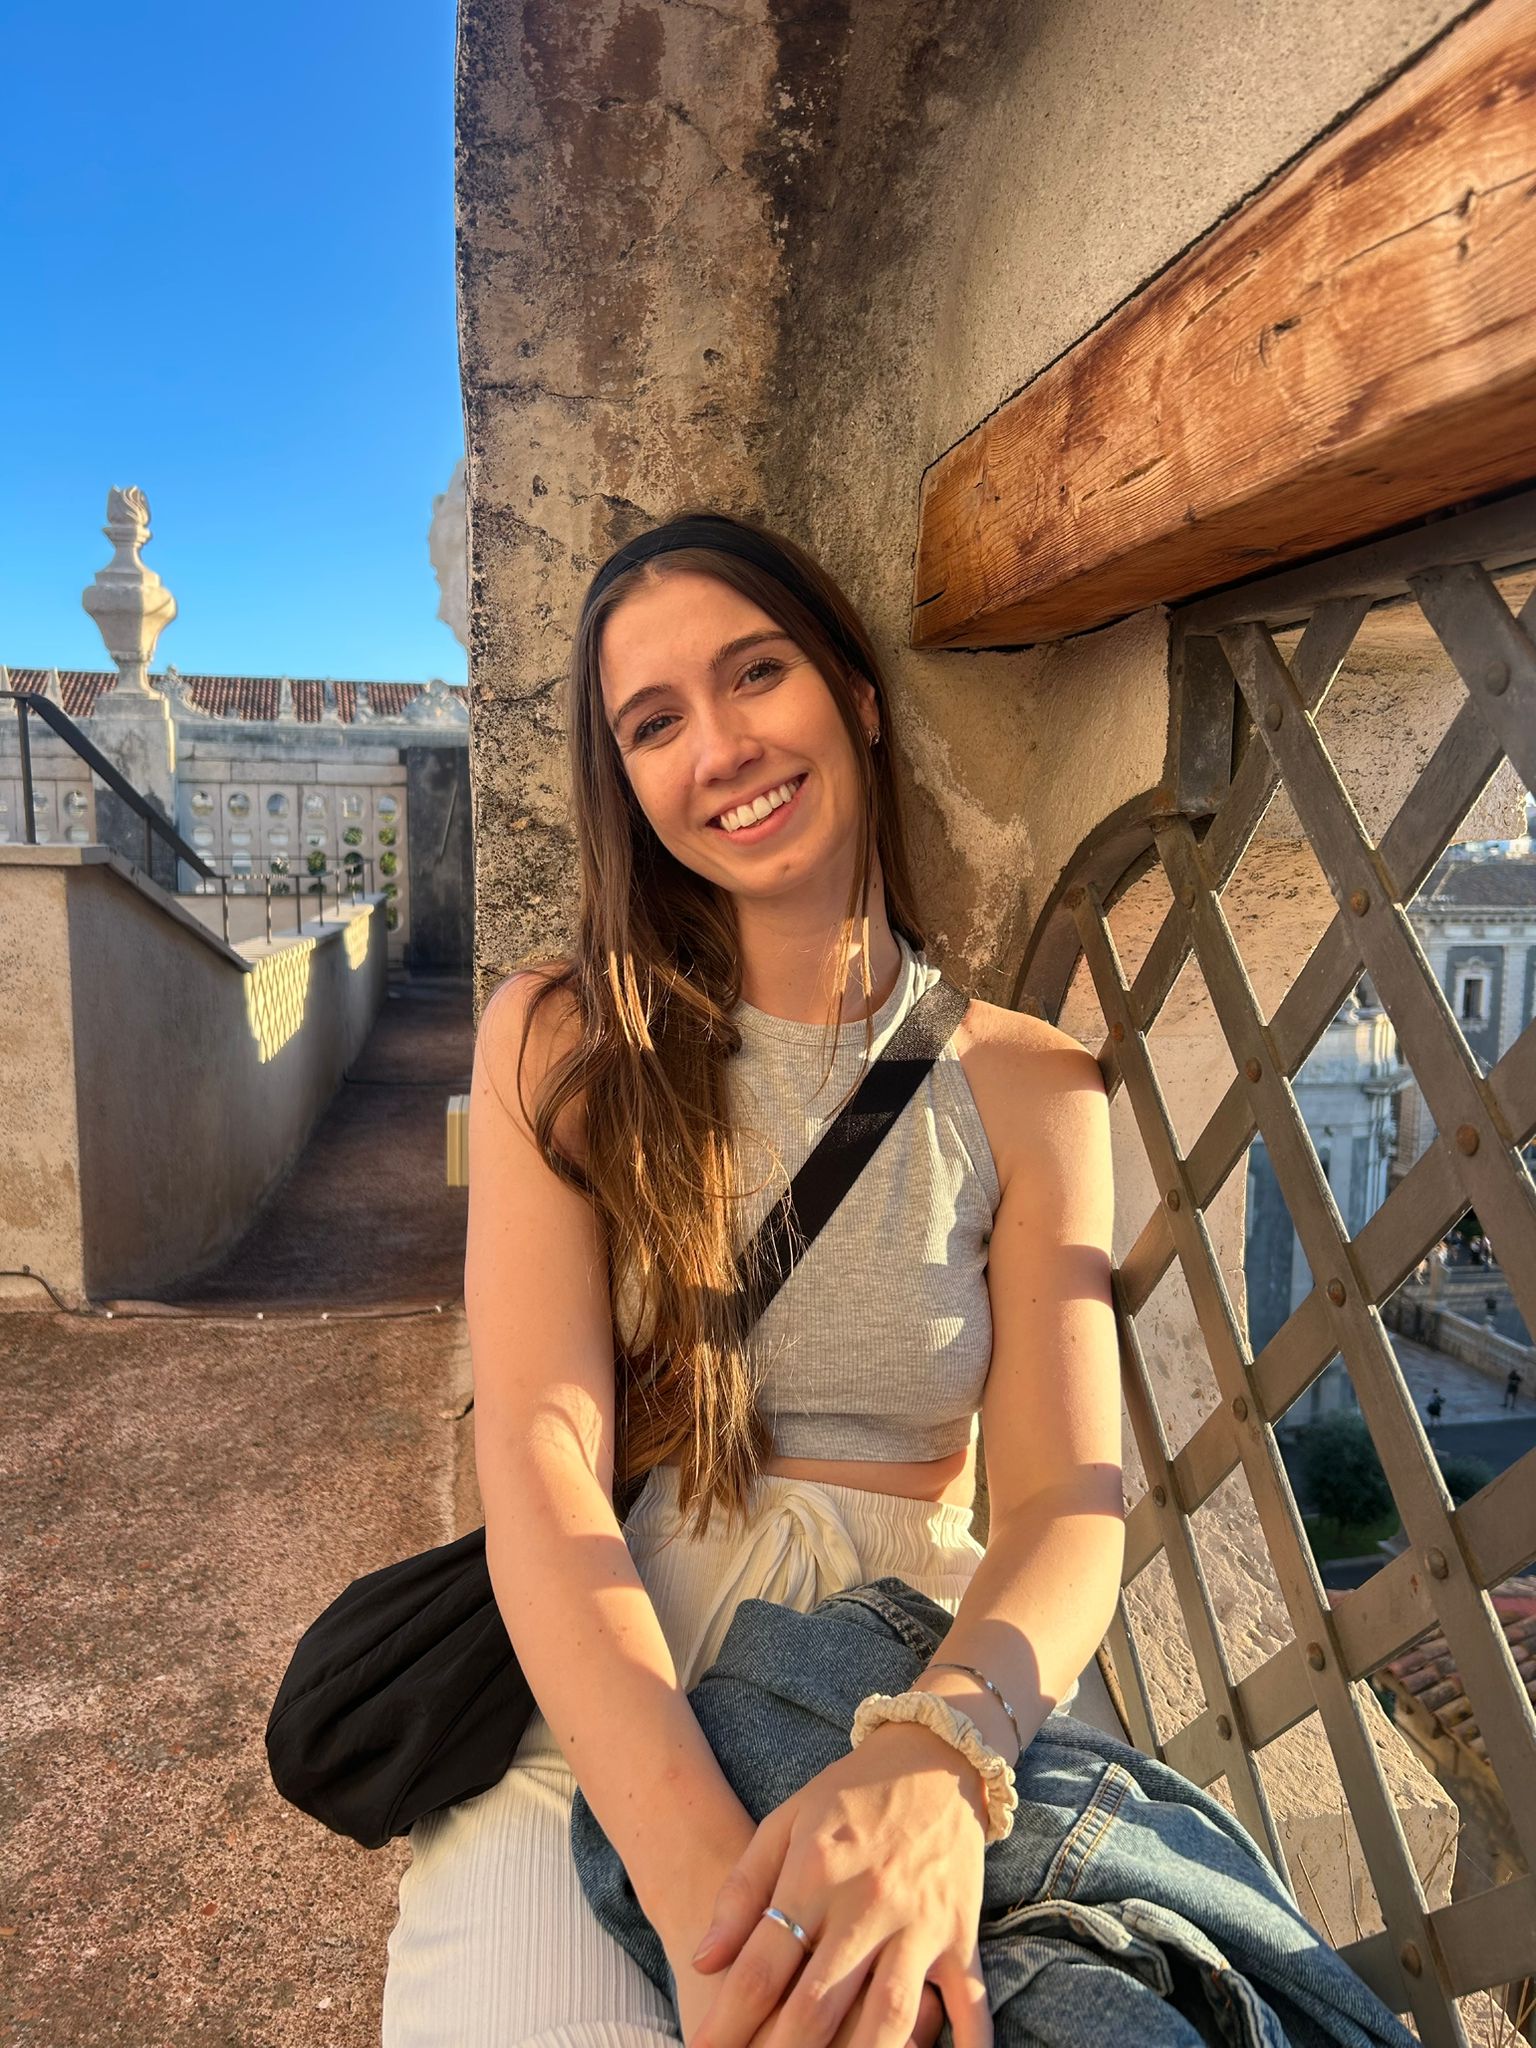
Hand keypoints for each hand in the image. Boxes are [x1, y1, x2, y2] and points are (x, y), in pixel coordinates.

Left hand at [683, 1722, 992, 2047]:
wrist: (935, 1755)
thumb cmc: (849, 1794)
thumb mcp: (784, 1823)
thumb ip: (741, 1891)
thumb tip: (703, 1959)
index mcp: (815, 1873)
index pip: (764, 1965)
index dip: (728, 2019)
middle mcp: (867, 1903)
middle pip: (818, 2003)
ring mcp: (920, 1922)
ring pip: (888, 2016)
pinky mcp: (962, 1933)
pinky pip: (969, 2003)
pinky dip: (967, 2047)